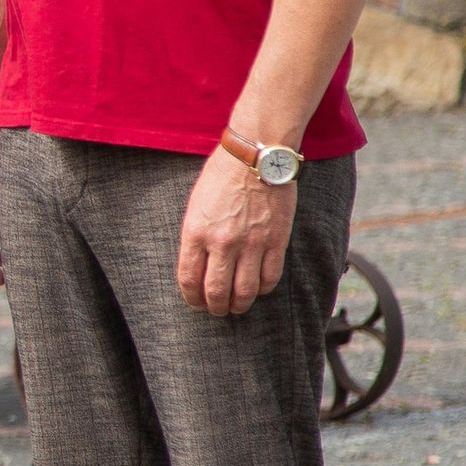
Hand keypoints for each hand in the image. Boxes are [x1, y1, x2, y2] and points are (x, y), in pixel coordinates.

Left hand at [177, 149, 296, 315]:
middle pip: (217, 292)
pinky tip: (258, 288)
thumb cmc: (222, 175)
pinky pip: (270, 277)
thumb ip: (196, 236)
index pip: (190, 279)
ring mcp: (251, 243)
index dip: (192, 298)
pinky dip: (263, 289)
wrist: (256, 155)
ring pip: (245, 291)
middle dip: (216, 308)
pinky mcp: (276, 241)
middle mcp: (222, 242)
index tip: (196, 303)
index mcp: (196, 232)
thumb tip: (198, 265)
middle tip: (218, 310)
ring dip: (240, 304)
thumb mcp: (196, 205)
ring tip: (237, 306)